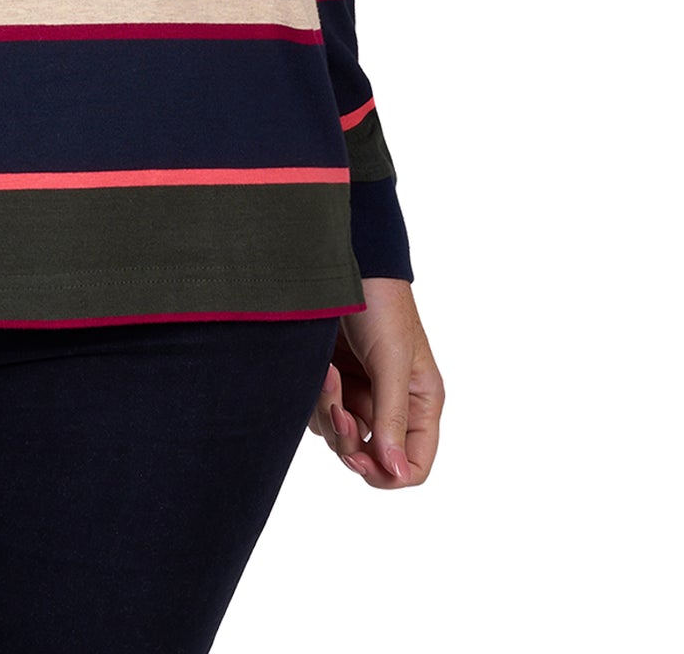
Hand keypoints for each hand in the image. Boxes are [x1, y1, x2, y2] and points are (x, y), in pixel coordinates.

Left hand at [307, 277, 442, 487]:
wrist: (339, 264)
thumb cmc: (380, 304)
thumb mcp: (392, 361)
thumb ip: (392, 418)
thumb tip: (397, 472)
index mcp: (420, 403)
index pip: (412, 465)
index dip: (387, 472)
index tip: (359, 456)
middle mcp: (392, 405)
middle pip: (370, 457)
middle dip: (348, 438)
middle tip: (336, 409)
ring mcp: (361, 393)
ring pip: (339, 436)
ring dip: (328, 410)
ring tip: (327, 373)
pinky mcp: (334, 380)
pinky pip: (319, 413)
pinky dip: (315, 396)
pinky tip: (320, 366)